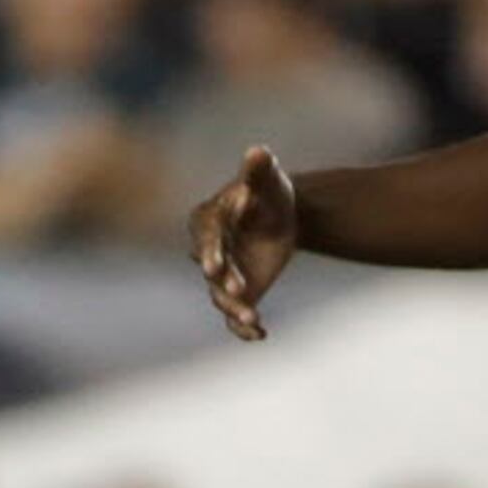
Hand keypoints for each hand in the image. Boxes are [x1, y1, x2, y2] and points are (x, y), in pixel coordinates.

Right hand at [189, 146, 298, 341]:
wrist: (280, 219)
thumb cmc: (268, 194)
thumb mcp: (268, 179)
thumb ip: (259, 170)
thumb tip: (257, 152)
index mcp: (208, 222)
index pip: (206, 235)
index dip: (212, 248)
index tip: (218, 261)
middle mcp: (208, 253)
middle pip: (212, 269)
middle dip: (222, 279)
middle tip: (235, 288)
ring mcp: (220, 277)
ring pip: (221, 296)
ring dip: (235, 307)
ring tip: (253, 317)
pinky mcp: (236, 295)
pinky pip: (234, 316)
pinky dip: (243, 328)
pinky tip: (259, 335)